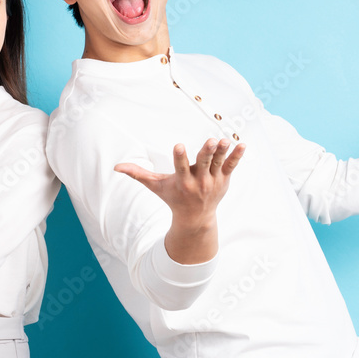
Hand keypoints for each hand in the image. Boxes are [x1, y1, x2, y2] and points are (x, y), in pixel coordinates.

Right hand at [114, 139, 245, 229]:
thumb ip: (137, 175)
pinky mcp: (224, 179)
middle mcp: (199, 181)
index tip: (179, 145)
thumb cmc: (172, 197)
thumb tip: (116, 167)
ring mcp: (213, 180)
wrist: (196, 218)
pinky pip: (231, 166)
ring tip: (225, 139)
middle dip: (207, 152)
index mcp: (182, 181)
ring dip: (222, 152)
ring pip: (218, 163)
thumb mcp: (155, 186)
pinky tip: (242, 145)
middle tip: (211, 140)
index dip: (180, 156)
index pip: (181, 167)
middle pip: (203, 164)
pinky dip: (237, 156)